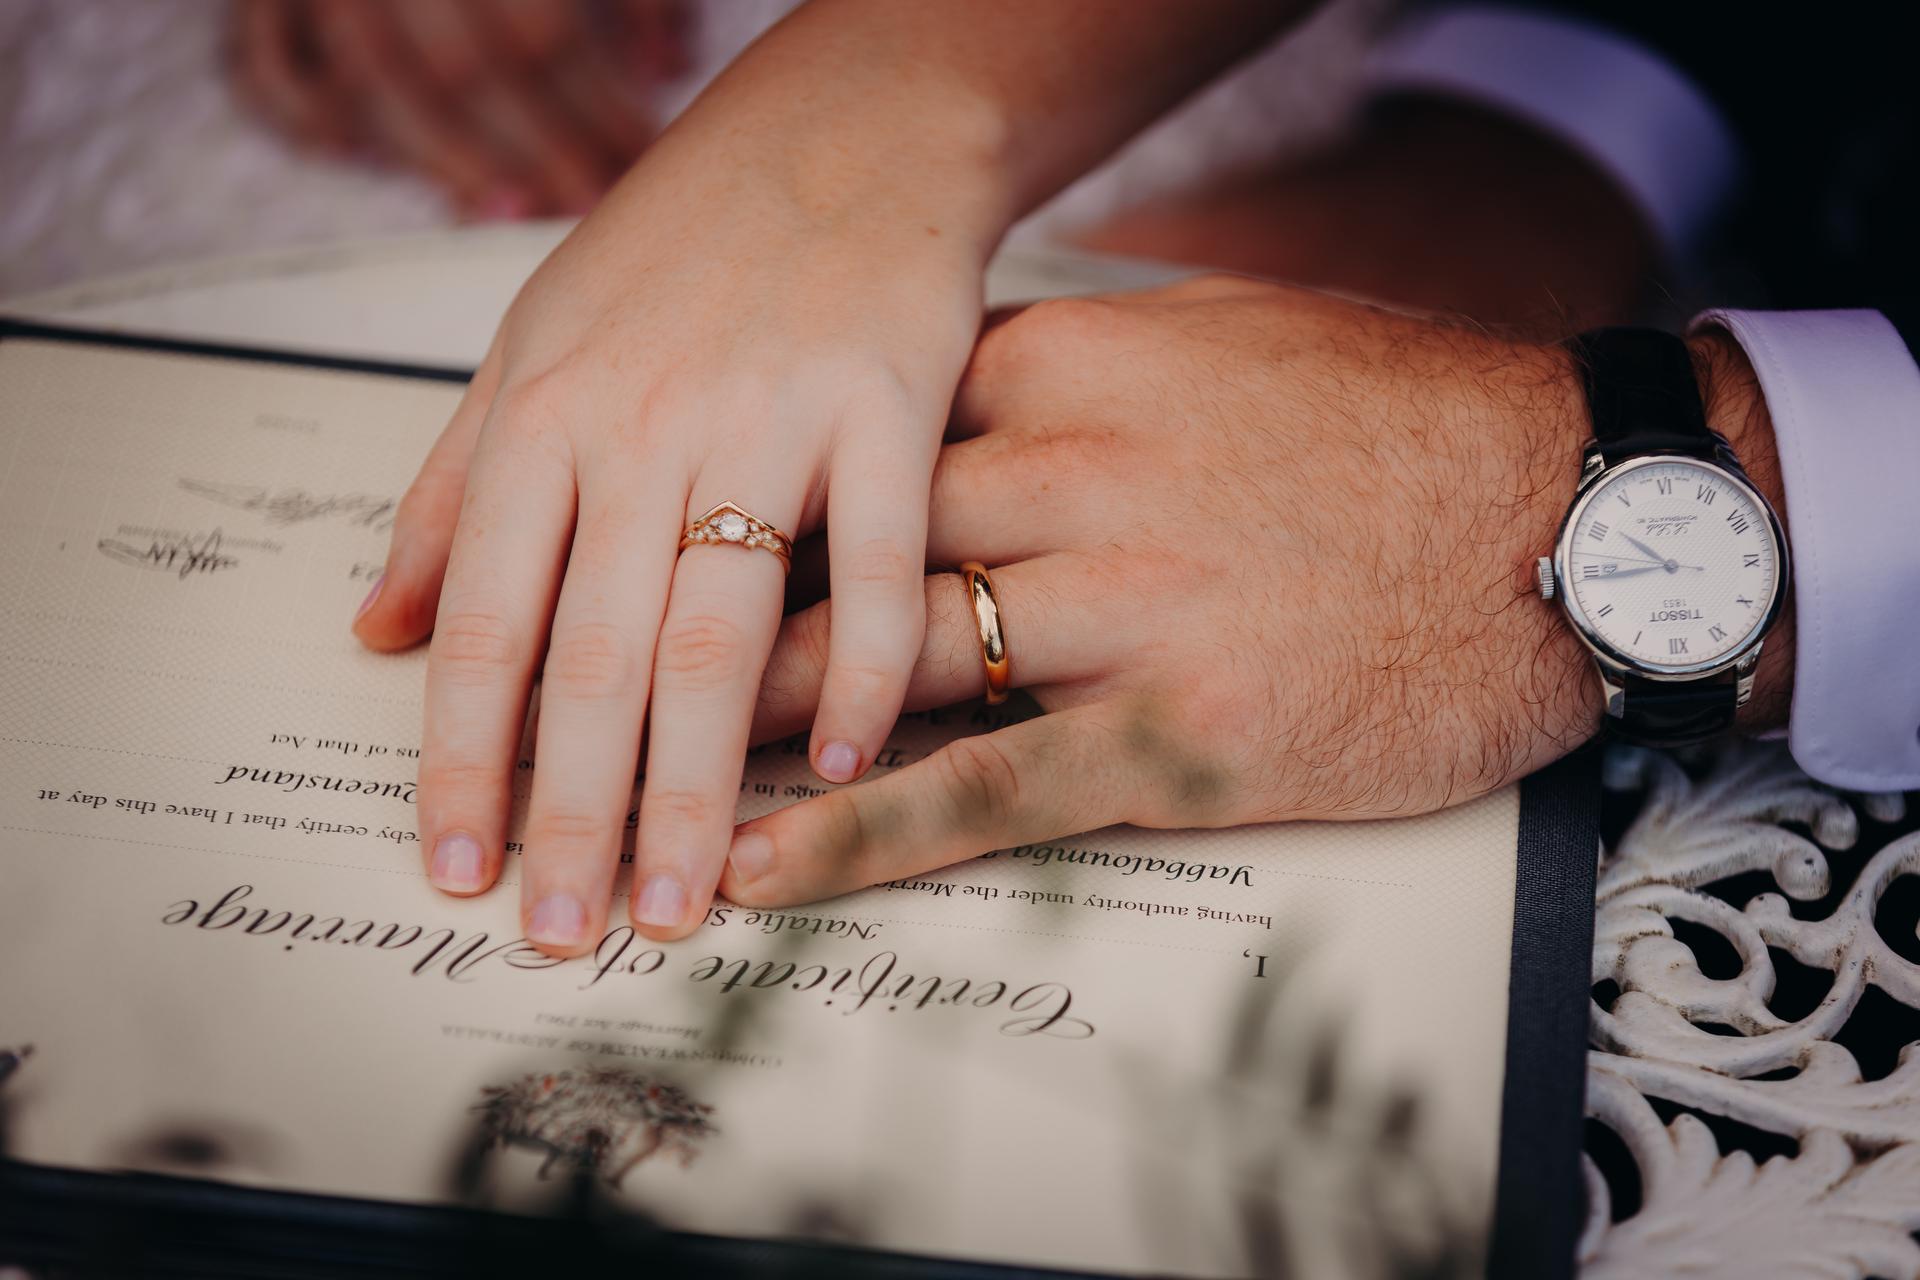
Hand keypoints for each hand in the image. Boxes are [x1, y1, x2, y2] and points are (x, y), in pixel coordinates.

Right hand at [228, 0, 684, 215]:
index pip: (547, 28)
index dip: (600, 109)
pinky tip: (366, 160)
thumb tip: (666, 62)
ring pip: (379, 81)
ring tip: (515, 209)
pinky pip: (268, 69)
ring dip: (452, 158)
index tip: (639, 161)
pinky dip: (312, 121)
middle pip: (467, 67)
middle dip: (539, 150)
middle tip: (590, 202)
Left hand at [351, 96, 987, 951]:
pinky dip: (865, 671)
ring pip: (719, 632)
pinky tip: (841, 766)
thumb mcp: (530, 345)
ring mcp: (770, 419)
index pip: (485, 624)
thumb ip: (456, 493)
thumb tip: (377, 628)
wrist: (845, 134)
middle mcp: (645, 427)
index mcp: (546, 418)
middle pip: (597, 656)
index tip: (458, 867)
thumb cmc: (683, 245)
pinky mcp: (886, 410)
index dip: (463, 758)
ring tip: (679, 897)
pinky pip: (878, 566)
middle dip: (575, 810)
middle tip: (568, 929)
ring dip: (696, 781)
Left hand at [720, 277, 1791, 905]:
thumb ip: (1092, 363)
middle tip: (595, 657)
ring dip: (742, 726)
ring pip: (887, 668)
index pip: (874, 428)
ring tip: (624, 779)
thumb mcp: (1233, 340)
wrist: (1579, 516)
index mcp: (1085, 374)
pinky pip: (984, 789)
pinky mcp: (1179, 735)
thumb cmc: (1410, 423)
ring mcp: (1127, 610)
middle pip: (849, 546)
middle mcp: (1083, 482)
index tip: (675, 525)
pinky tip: (759, 865)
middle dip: (715, 604)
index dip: (767, 488)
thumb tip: (981, 382)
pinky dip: (857, 832)